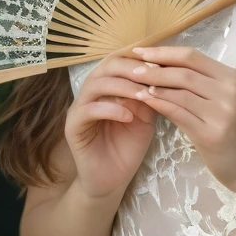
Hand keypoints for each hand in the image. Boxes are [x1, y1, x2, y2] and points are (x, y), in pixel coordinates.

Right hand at [64, 52, 160, 201]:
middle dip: (132, 67)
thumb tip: (163, 71)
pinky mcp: (72, 127)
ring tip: (144, 94)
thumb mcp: (146, 115)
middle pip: (107, 65)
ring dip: (123, 86)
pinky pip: (88, 110)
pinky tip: (128, 116)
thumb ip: (149, 94)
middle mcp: (91, 91)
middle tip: (154, 73)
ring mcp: (79, 107)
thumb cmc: (129, 144)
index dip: (139, 56)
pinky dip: (110, 109)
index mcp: (108, 84)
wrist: (112, 179)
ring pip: (96, 84)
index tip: (162, 60)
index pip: (120, 59)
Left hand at [129, 44, 235, 193]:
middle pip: (184, 72)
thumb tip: (158, 63)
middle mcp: (228, 91)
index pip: (192, 56)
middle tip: (131, 68)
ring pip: (180, 92)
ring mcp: (221, 113)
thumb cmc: (228, 127)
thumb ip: (196, 81)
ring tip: (134, 83)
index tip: (140, 51)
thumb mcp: (218, 98)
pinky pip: (179, 113)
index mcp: (229, 77)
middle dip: (154, 68)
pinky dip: (160, 104)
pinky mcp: (211, 134)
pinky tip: (145, 100)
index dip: (164, 51)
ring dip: (153, 85)